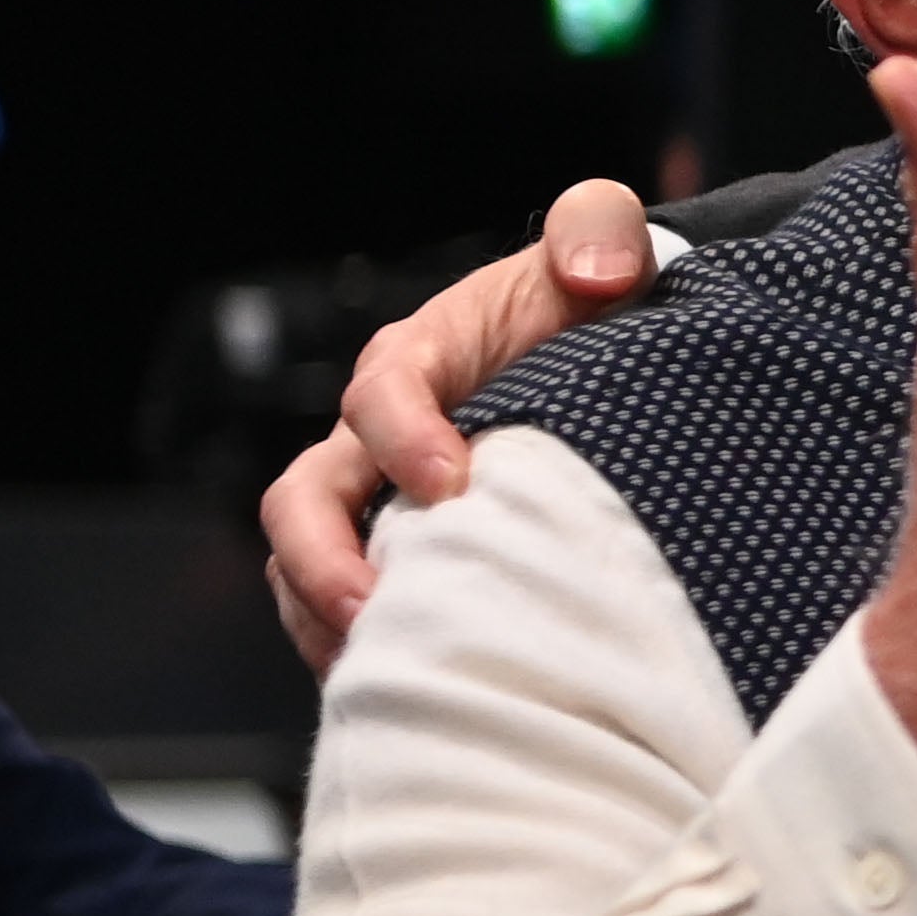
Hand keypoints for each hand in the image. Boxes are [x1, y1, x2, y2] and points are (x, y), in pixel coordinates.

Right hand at [259, 175, 660, 666]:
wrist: (614, 349)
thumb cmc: (598, 299)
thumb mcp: (601, 246)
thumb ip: (596, 230)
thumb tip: (597, 267)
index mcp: (419, 358)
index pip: (379, 397)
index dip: (401, 439)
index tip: (453, 484)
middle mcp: (380, 433)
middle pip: (302, 497)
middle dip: (323, 557)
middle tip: (378, 608)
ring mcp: (381, 498)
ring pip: (308, 561)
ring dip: (328, 617)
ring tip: (385, 666)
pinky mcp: (405, 548)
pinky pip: (351, 602)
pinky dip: (368, 645)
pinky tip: (415, 684)